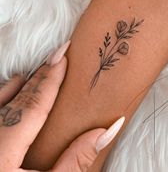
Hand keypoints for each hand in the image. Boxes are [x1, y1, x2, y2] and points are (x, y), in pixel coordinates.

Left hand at [0, 41, 124, 171]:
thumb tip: (109, 129)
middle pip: (19, 97)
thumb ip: (77, 160)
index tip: (62, 55)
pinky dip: (5, 94)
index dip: (51, 78)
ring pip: (1, 98)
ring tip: (40, 71)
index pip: (35, 103)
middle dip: (41, 75)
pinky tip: (15, 88)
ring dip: (22, 84)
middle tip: (57, 55)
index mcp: (4, 149)